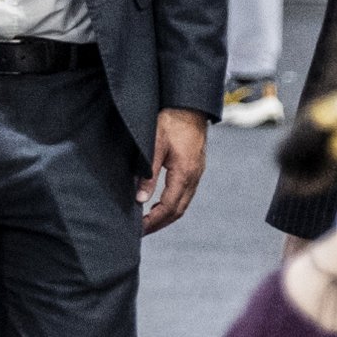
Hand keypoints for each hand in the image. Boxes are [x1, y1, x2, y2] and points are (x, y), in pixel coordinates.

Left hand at [141, 108, 210, 234]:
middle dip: (159, 223)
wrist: (189, 105)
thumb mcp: (155, 146)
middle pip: (178, 210)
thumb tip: (140, 199)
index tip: (139, 229)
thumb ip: (148, 174)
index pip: (169, 207)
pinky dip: (173, 204)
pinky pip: (185, 194)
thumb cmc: (171, 121)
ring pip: (183, 203)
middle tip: (141, 231)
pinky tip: (161, 204)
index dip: (153, 221)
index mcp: (184, 174)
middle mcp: (194, 177)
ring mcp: (197, 173)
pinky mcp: (195, 168)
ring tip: (149, 222)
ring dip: (166, 215)